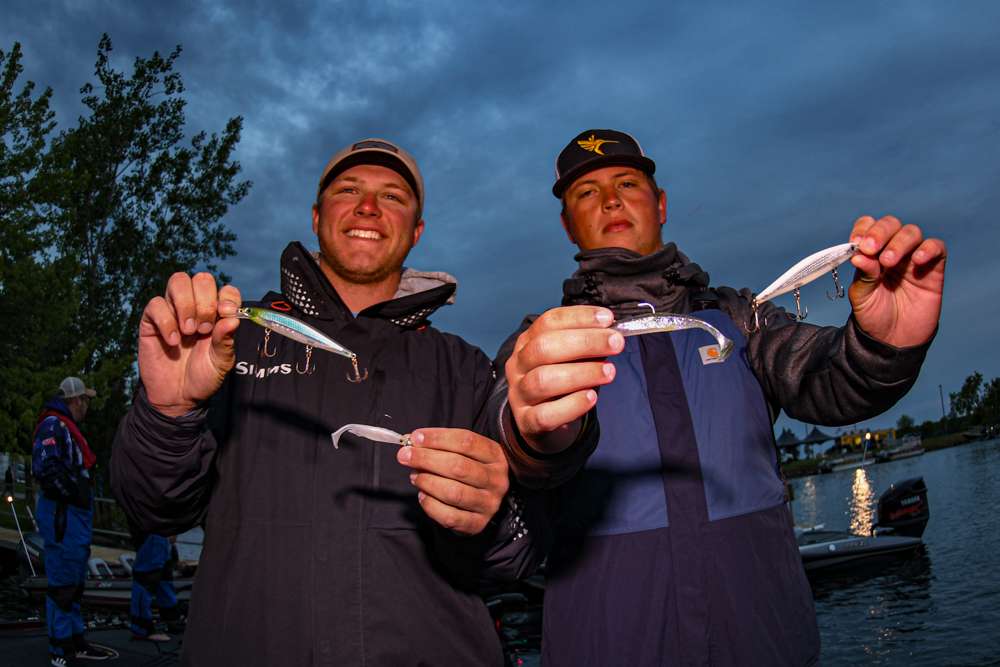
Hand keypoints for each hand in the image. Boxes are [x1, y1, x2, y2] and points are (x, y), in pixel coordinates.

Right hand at [138, 272, 241, 416]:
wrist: (178, 397)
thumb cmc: (203, 376)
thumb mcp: (221, 362)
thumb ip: (226, 341)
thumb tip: (233, 319)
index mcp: (218, 314)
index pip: (226, 289)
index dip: (227, 297)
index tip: (226, 314)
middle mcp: (196, 307)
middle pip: (202, 279)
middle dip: (205, 302)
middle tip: (204, 329)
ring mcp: (173, 311)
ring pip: (178, 281)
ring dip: (186, 304)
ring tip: (188, 331)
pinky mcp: (152, 321)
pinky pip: (155, 304)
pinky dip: (166, 321)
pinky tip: (173, 341)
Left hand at [396, 428, 508, 535]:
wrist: (482, 501)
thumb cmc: (468, 470)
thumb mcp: (463, 452)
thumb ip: (441, 446)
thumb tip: (413, 442)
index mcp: (496, 455)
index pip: (466, 441)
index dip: (438, 438)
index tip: (415, 437)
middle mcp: (496, 479)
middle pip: (458, 466)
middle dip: (426, 459)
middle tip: (405, 456)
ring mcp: (489, 503)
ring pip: (453, 492)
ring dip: (427, 482)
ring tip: (415, 476)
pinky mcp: (477, 524)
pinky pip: (449, 516)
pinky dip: (430, 505)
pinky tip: (422, 495)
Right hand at [505, 306, 622, 453]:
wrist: (543, 423)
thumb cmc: (561, 384)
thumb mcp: (570, 360)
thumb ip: (586, 348)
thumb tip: (611, 337)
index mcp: (527, 343)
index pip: (549, 322)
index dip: (579, 317)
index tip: (607, 319)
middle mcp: (518, 365)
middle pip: (544, 347)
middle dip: (585, 342)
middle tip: (616, 343)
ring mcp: (519, 394)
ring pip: (543, 380)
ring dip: (582, 373)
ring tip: (609, 372)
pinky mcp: (526, 422)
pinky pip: (545, 414)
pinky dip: (572, 405)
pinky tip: (591, 397)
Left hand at [848, 215, 945, 347]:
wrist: (893, 339)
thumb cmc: (874, 315)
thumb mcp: (861, 297)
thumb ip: (863, 275)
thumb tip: (858, 255)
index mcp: (871, 253)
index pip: (868, 227)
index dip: (863, 229)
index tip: (855, 242)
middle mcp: (892, 250)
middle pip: (890, 225)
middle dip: (880, 232)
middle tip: (870, 248)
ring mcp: (913, 258)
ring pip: (912, 232)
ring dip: (899, 242)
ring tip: (889, 262)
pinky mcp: (933, 268)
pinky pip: (936, 247)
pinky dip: (928, 248)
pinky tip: (917, 261)